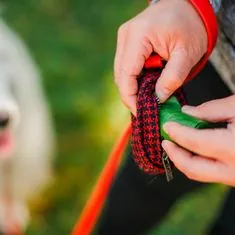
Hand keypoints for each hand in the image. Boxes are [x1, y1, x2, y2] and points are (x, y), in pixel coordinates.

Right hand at [114, 0, 206, 114]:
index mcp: (139, 36)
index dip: (130, 97)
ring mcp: (124, 37)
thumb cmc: (190, 26)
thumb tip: (157, 99)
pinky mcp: (127, 41)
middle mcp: (126, 35)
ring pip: (121, 72)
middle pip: (120, 75)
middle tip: (145, 107)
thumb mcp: (187, 54)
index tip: (140, 112)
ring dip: (132, 87)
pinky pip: (125, 65)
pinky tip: (145, 84)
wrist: (188, 5)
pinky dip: (134, 78)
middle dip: (130, 94)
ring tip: (147, 97)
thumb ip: (172, 78)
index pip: (126, 74)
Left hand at [162, 95, 234, 185]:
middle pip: (192, 168)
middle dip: (174, 155)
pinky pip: (211, 173)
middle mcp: (234, 170)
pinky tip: (193, 149)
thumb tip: (187, 113)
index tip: (166, 125)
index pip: (194, 142)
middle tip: (165, 140)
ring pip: (200, 174)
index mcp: (234, 149)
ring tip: (175, 144)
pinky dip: (197, 162)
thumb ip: (211, 110)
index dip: (176, 133)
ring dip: (184, 160)